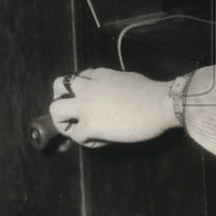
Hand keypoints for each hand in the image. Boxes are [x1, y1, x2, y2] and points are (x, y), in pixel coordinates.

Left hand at [49, 68, 176, 147]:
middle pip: (58, 86)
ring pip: (56, 110)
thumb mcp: (127, 79)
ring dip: (64, 121)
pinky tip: (101, 140)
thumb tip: (110, 94)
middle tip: (72, 113)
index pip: (78, 79)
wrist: (160, 104)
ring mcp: (86, 106)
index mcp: (99, 74)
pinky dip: (87, 140)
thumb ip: (112, 83)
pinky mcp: (89, 125)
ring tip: (78, 129)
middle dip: (61, 99)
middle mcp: (87, 87)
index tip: (92, 101)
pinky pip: (76, 135)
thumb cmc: (151, 91)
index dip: (81, 91)